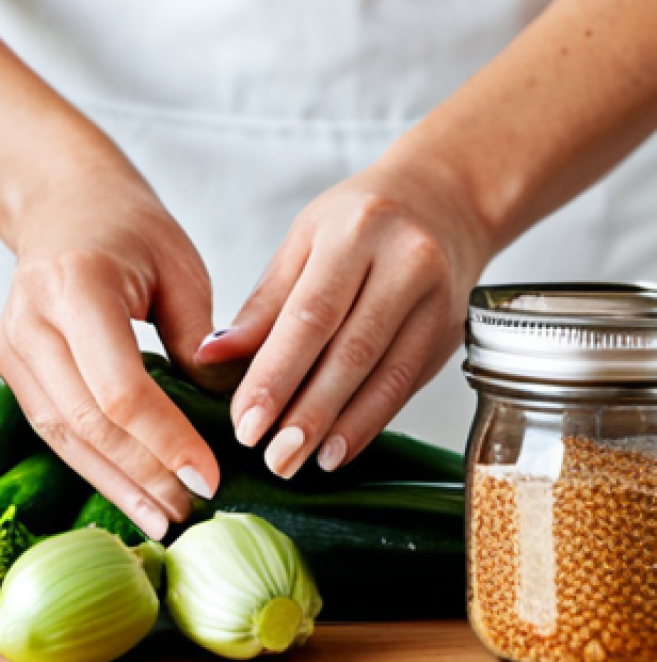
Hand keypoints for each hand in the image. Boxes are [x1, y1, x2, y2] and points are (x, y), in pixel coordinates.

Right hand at [0, 165, 220, 539]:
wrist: (63, 201)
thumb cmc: (128, 225)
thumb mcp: (180, 267)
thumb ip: (200, 341)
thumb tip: (225, 416)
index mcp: (74, 286)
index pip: (119, 388)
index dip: (166, 441)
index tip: (210, 476)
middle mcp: (30, 321)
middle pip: (87, 422)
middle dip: (143, 474)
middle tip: (191, 512)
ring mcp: (11, 346)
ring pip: (63, 435)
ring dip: (115, 483)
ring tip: (162, 520)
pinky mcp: (11, 367)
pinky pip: (53, 427)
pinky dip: (93, 464)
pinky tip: (128, 491)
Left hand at [197, 151, 492, 477]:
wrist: (443, 199)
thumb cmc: (358, 220)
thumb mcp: (304, 241)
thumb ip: (263, 303)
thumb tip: (211, 358)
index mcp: (355, 232)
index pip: (310, 314)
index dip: (276, 374)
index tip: (245, 422)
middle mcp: (405, 262)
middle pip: (350, 351)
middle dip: (306, 413)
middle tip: (271, 458)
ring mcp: (436, 298)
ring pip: (384, 376)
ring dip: (339, 427)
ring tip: (300, 462)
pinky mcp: (449, 331)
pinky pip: (407, 385)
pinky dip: (370, 421)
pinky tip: (339, 448)